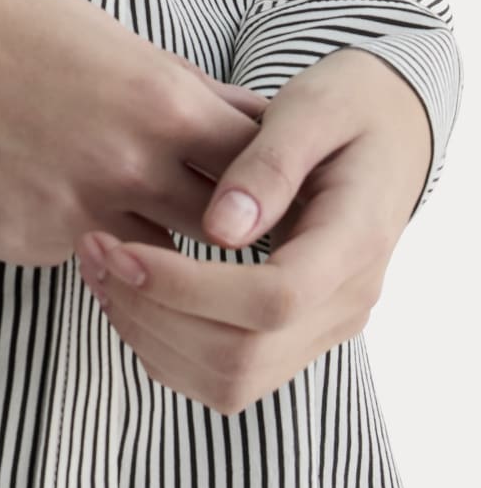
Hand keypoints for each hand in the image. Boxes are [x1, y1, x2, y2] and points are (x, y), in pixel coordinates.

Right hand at [0, 0, 269, 265]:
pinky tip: (27, 175)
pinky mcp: (11, 241)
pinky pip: (68, 251)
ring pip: (145, 254)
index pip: (259, 171)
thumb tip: (237, 122)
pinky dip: (66, 226)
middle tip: (203, 201)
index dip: (263, 177)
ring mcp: (65, 215)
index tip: (258, 178)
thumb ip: (180, 91)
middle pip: (217, 229)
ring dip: (144, 232)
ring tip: (106, 185)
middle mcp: (124, 170)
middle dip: (218, 217)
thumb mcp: (110, 34)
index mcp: (160, 104)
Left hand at [74, 45, 432, 413]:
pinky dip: (164, 346)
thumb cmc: (347, 107)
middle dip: (154, 314)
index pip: (272, 300)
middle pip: (242, 356)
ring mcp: (322, 327)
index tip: (123, 249)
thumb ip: (270, 164)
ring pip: (229, 381)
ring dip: (150, 336)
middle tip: (97, 252)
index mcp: (355, 242)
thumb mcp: (313, 109)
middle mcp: (345, 302)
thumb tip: (220, 229)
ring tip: (102, 268)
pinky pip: (224, 375)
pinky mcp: (294, 335)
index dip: (187, 287)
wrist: (390, 131)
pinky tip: (128, 291)